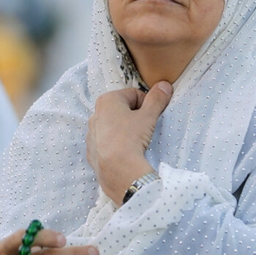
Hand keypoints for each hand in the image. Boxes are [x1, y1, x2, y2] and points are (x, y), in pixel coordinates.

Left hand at [86, 81, 171, 204]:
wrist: (116, 169)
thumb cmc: (131, 137)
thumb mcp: (148, 116)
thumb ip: (157, 99)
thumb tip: (164, 85)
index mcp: (107, 100)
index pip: (134, 94)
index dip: (147, 104)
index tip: (151, 116)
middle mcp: (95, 113)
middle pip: (122, 109)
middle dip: (135, 116)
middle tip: (144, 129)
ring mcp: (91, 133)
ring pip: (113, 126)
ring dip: (125, 130)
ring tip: (135, 142)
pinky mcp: (91, 150)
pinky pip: (107, 142)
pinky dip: (116, 144)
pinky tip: (124, 153)